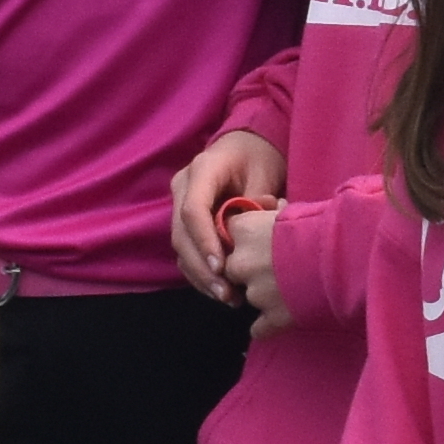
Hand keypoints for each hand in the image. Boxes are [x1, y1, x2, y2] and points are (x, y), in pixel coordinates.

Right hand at [167, 129, 284, 294]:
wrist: (247, 145)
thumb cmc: (258, 156)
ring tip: (228, 298)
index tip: (221, 268)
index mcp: (201, 170)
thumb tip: (254, 224)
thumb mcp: (264, 171)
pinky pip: (187, 251)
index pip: (193, 210)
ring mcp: (180, 204)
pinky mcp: (185, 222)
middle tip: (226, 293)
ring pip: (180, 247)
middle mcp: (183, 187)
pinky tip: (222, 290)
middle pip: (181, 234)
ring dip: (200, 276)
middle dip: (201, 268)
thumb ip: (257, 197)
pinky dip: (201, 272)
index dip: (204, 241)